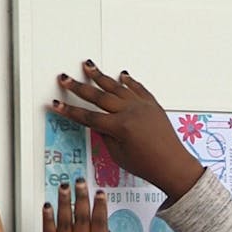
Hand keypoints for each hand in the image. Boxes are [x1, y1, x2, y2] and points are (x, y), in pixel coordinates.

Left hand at [44, 178, 122, 231]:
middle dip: (81, 197)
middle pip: (82, 217)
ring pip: (64, 221)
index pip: (100, 223)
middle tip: (81, 181)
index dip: (100, 206)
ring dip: (64, 202)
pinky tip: (47, 206)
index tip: (100, 193)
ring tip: (64, 186)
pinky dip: (47, 219)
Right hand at [51, 62, 203, 200]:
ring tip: (87, 65)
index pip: (88, 117)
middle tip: (64, 78)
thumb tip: (97, 123)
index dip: (70, 111)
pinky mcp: (153, 105)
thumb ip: (106, 136)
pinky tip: (121, 75)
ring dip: (100, 76)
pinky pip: (139, 89)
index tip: (56, 104)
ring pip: (117, 87)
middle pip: (99, 97)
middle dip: (78, 87)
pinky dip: (129, 81)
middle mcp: (131, 112)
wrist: (174, 166)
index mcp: (120, 127)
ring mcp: (143, 106)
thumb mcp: (119, 155)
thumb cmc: (149, 165)